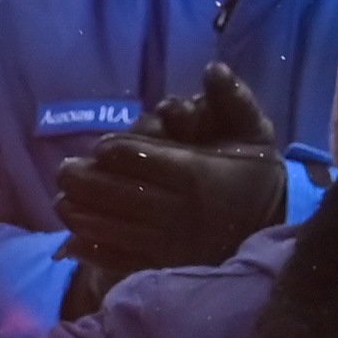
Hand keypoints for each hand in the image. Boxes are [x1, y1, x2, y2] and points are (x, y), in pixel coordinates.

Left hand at [49, 67, 293, 296]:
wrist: (275, 231)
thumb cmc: (256, 177)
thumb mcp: (255, 133)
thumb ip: (233, 99)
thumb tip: (212, 68)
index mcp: (193, 173)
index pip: (134, 157)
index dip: (111, 150)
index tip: (101, 147)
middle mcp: (176, 210)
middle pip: (113, 193)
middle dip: (83, 179)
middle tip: (65, 169)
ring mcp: (168, 245)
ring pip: (109, 228)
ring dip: (79, 213)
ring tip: (62, 200)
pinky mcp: (164, 269)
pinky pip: (119, 260)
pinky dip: (92, 250)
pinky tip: (74, 240)